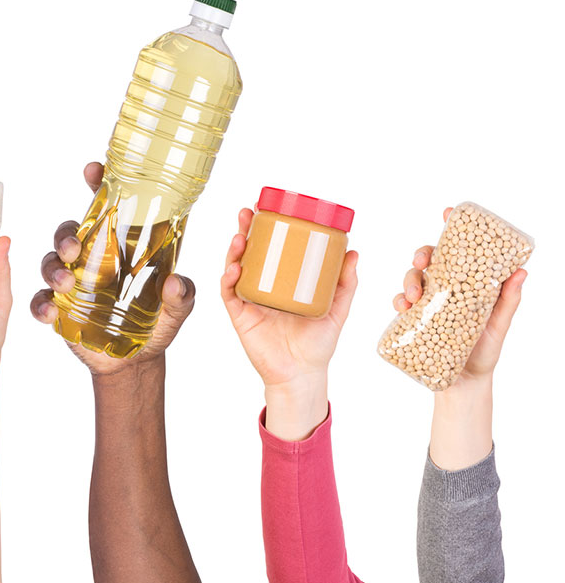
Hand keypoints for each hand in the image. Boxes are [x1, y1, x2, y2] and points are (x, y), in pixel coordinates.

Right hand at [29, 162, 195, 375]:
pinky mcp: (59, 310)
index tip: (94, 170)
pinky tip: (50, 312)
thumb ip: (182, 295)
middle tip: (74, 248)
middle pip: (69, 232)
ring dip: (52, 268)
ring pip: (50, 262)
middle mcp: (92, 258)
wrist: (135, 364)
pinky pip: (40, 301)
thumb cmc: (157, 323)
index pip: (106, 207)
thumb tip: (174, 283)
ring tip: (65, 283)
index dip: (98, 184)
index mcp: (120, 246)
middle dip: (66, 235)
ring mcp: (72, 283)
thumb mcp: (178, 308)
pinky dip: (41, 304)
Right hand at [221, 205, 359, 439]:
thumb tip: (353, 251)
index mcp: (283, 282)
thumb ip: (345, 283)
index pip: (272, 248)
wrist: (303, 374)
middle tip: (248, 213)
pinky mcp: (240, 315)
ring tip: (240, 236)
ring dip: (234, 250)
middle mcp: (264, 287)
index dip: (267, 228)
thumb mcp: (337, 309)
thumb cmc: (318, 344)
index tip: (268, 208)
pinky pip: (230, 293)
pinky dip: (228, 279)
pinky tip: (234, 269)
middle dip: (245, 230)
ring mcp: (250, 300)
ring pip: (235, 268)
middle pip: (249, 252)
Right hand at [392, 207, 527, 394]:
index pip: (458, 250)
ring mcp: (428, 302)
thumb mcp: (499, 325)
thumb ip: (508, 300)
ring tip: (413, 295)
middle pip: (429, 259)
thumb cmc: (484, 352)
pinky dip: (399, 300)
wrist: (464, 382)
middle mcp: (445, 288)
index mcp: (466, 283)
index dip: (451, 228)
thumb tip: (522, 273)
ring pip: (412, 277)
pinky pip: (400, 302)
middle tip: (424, 261)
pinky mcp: (413, 319)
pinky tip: (403, 307)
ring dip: (409, 280)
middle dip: (422, 254)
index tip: (447, 212)